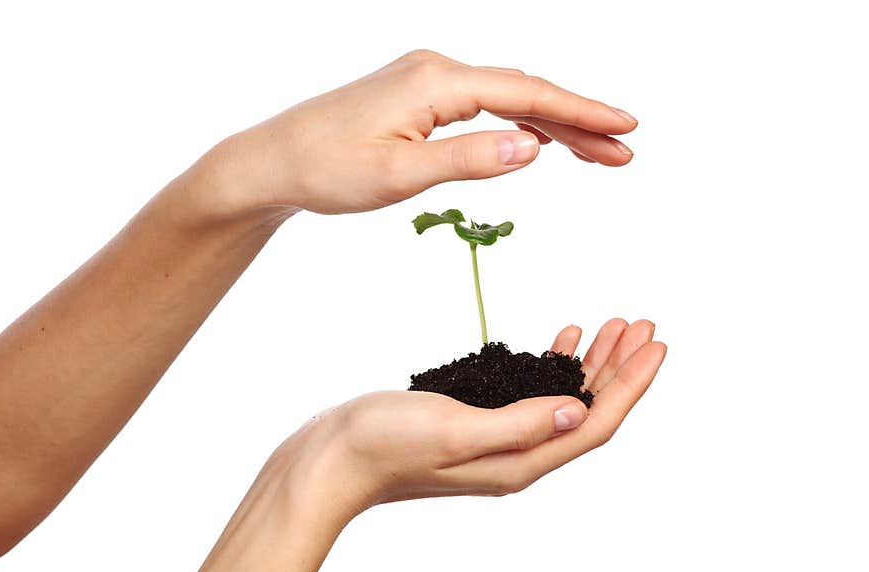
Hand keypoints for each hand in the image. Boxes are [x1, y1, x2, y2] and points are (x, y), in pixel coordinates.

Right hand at [193, 320, 664, 571]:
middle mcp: (517, 454)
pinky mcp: (477, 419)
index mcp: (520, 461)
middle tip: (644, 323)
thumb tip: (577, 410)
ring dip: (593, 362)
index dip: (630, 385)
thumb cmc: (385, 444)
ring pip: (563, 397)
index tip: (656, 344)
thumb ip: (519, 423)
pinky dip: (553, 363)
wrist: (334, 456)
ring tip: (615, 324)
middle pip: (587, 409)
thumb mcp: (455, 429)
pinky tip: (562, 338)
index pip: (594, 422)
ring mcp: (497, 438)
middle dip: (620, 367)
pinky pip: (530, 390)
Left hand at [208, 50, 637, 215]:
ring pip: (506, 98)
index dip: (580, 113)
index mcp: (436, 82)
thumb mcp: (399, 175)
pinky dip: (516, 123)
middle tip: (624, 150)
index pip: (525, 95)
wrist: (272, 161)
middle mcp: (435, 69)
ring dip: (552, 126)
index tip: (625, 128)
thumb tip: (531, 146)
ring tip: (596, 154)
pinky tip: (536, 140)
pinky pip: (481, 105)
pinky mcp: (416, 96)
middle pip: (525, 92)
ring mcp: (425, 80)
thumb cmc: (325, 169)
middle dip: (578, 122)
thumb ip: (467, 159)